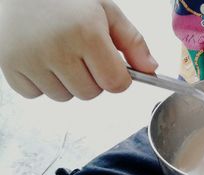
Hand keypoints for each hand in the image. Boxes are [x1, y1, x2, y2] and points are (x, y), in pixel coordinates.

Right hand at [0, 0, 157, 100]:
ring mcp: (30, 60)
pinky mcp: (9, 67)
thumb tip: (151, 69)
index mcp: (87, 33)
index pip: (116, 84)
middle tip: (81, 53)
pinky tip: (40, 59)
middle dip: (92, 78)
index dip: (118, 77)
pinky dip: (41, 83)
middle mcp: (58, 49)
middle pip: (91, 93)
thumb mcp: (105, 10)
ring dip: (67, 82)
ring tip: (59, 53)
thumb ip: (132, 41)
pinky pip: (35, 94)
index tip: (111, 65)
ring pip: (64, 97)